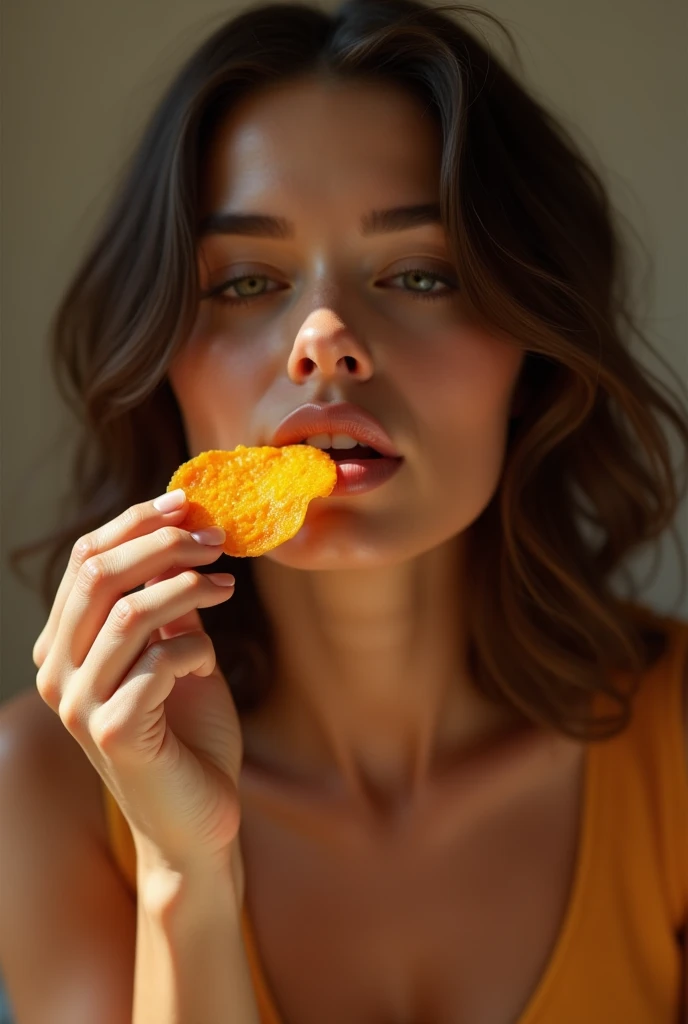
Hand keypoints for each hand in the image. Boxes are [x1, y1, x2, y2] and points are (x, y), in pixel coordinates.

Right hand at [33, 489, 244, 878]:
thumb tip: (182, 535)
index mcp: (64, 647)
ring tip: (226, 585)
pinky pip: (158, 663)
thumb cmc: (189, 736)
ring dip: (187, 589)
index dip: (135, 522)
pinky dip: (195, 649)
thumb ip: (167, 605)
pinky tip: (208, 664)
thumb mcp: (176, 653)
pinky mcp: (112, 733)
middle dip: (162, 543)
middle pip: (98, 575)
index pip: (84, 560)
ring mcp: (78, 706)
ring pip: (129, 614)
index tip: (187, 503)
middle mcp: (57, 673)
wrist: (198, 822)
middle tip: (215, 539)